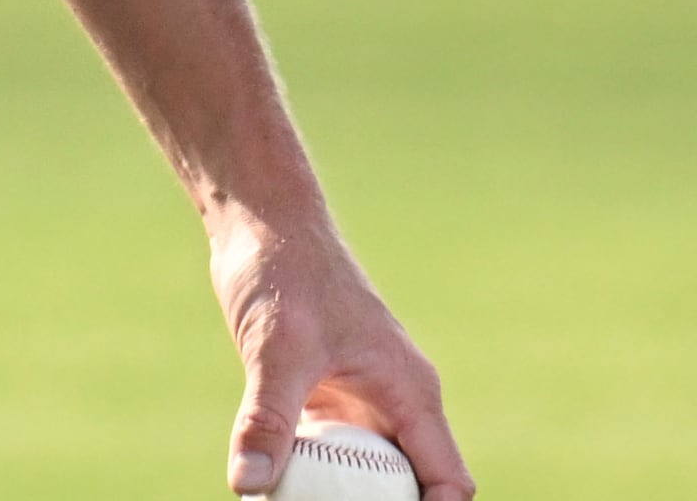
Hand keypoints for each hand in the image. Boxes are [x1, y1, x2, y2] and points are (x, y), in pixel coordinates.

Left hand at [209, 210, 469, 499]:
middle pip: (409, 487)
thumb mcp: (275, 351)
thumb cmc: (285, 273)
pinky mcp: (326, 396)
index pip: (448, 481)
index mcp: (410, 392)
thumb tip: (248, 485)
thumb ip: (267, 420)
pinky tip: (278, 486)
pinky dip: (313, 477)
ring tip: (303, 499)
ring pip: (368, 475)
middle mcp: (396, 401)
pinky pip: (331, 455)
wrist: (260, 224)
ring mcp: (362, 400)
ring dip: (343, 496)